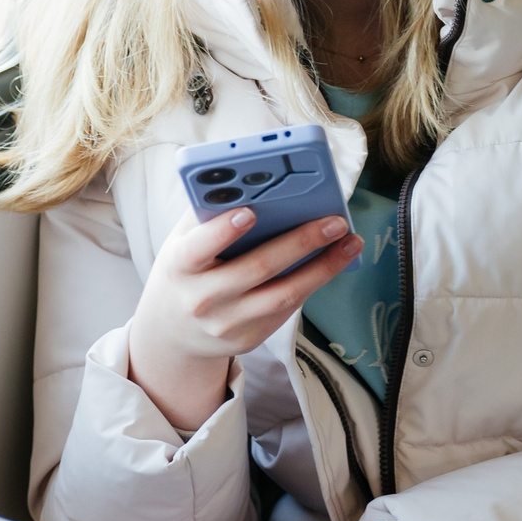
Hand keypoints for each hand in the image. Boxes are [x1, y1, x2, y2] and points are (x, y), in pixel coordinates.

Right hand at [128, 209, 360, 432]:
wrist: (172, 331)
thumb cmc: (186, 270)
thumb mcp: (183, 240)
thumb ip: (210, 213)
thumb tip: (256, 182)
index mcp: (180, 266)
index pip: (199, 248)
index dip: (223, 230)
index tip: (249, 211)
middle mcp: (202, 298)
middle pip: (257, 268)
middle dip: (300, 242)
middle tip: (334, 221)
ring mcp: (227, 323)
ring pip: (283, 294)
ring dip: (322, 267)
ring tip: (350, 242)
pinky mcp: (248, 339)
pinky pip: (287, 309)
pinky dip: (313, 282)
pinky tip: (333, 261)